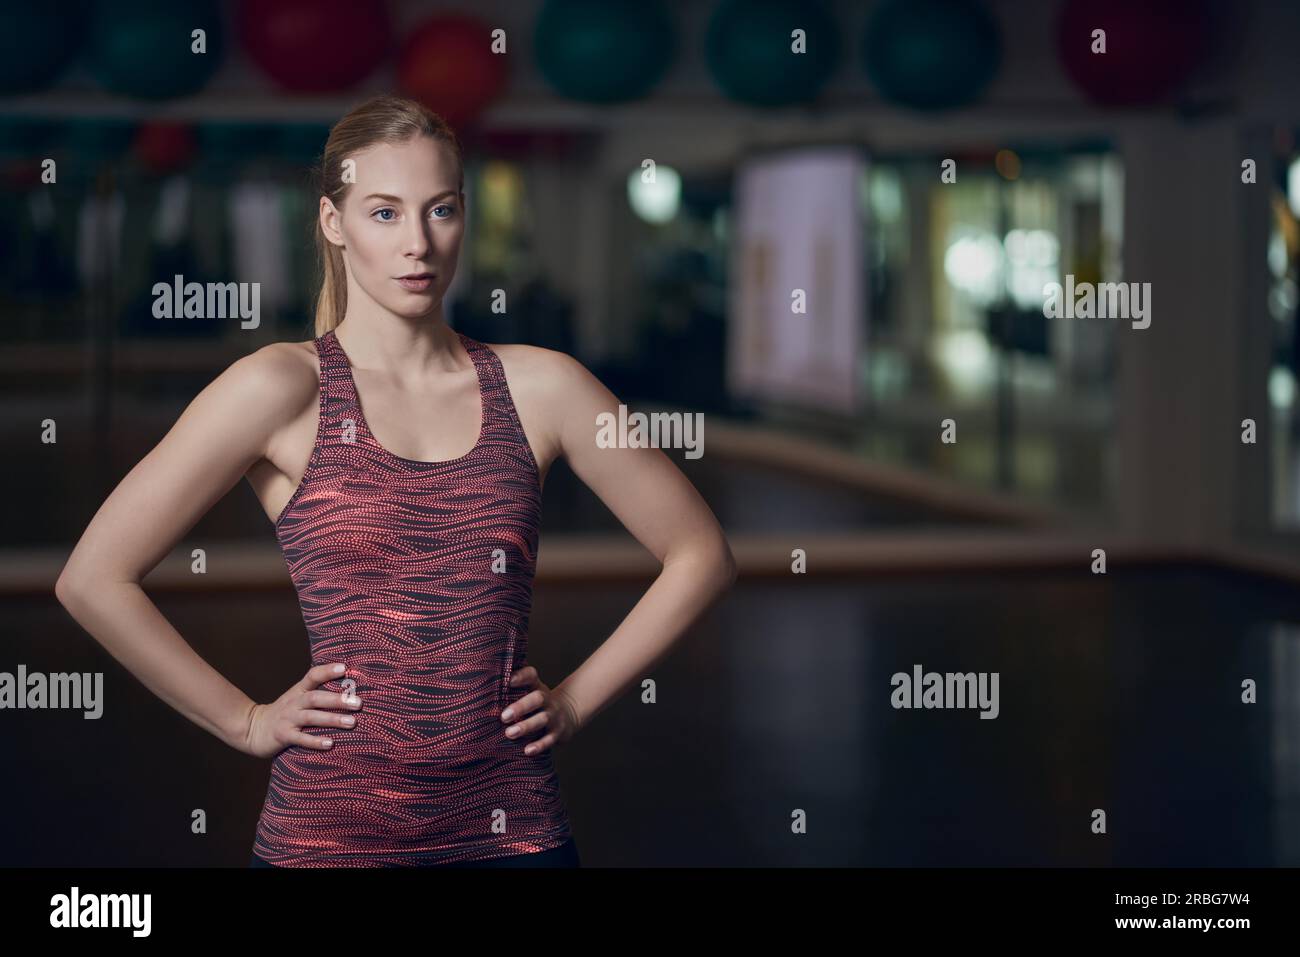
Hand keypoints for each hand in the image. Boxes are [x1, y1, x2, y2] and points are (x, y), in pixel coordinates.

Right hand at [240, 662, 361, 758]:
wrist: (253, 729)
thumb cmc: (285, 713)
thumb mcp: (297, 698)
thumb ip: (317, 692)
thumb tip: (349, 689)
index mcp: (299, 691)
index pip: (313, 676)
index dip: (327, 671)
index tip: (345, 668)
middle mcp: (294, 703)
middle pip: (316, 698)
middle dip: (338, 700)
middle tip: (358, 703)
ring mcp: (287, 719)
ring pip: (311, 717)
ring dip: (332, 719)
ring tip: (352, 722)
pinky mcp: (283, 736)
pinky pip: (300, 739)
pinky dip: (315, 741)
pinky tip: (330, 744)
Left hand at [500, 665, 580, 755]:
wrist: (567, 714)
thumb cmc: (537, 704)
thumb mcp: (529, 691)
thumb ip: (511, 689)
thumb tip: (481, 683)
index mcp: (536, 687)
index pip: (531, 676)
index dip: (521, 676)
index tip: (508, 680)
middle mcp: (546, 700)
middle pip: (537, 698)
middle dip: (521, 707)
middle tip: (503, 716)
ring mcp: (553, 716)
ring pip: (542, 719)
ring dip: (526, 726)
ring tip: (510, 733)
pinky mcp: (558, 732)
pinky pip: (550, 739)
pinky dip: (539, 745)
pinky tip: (527, 751)